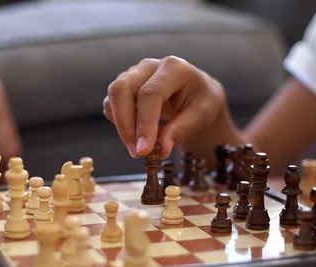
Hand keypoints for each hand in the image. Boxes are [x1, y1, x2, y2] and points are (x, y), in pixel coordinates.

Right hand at [103, 56, 231, 158]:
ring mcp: (134, 74)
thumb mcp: (203, 114)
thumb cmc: (202, 100)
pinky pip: (112, 104)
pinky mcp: (125, 87)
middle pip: (121, 89)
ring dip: (121, 126)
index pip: (150, 94)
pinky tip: (137, 134)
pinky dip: (119, 123)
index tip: (144, 150)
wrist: (198, 92)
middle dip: (124, 124)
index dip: (144, 124)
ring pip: (113, 97)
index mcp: (173, 68)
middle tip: (136, 152)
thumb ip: (182, 129)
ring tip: (139, 147)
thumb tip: (162, 149)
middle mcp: (149, 67)